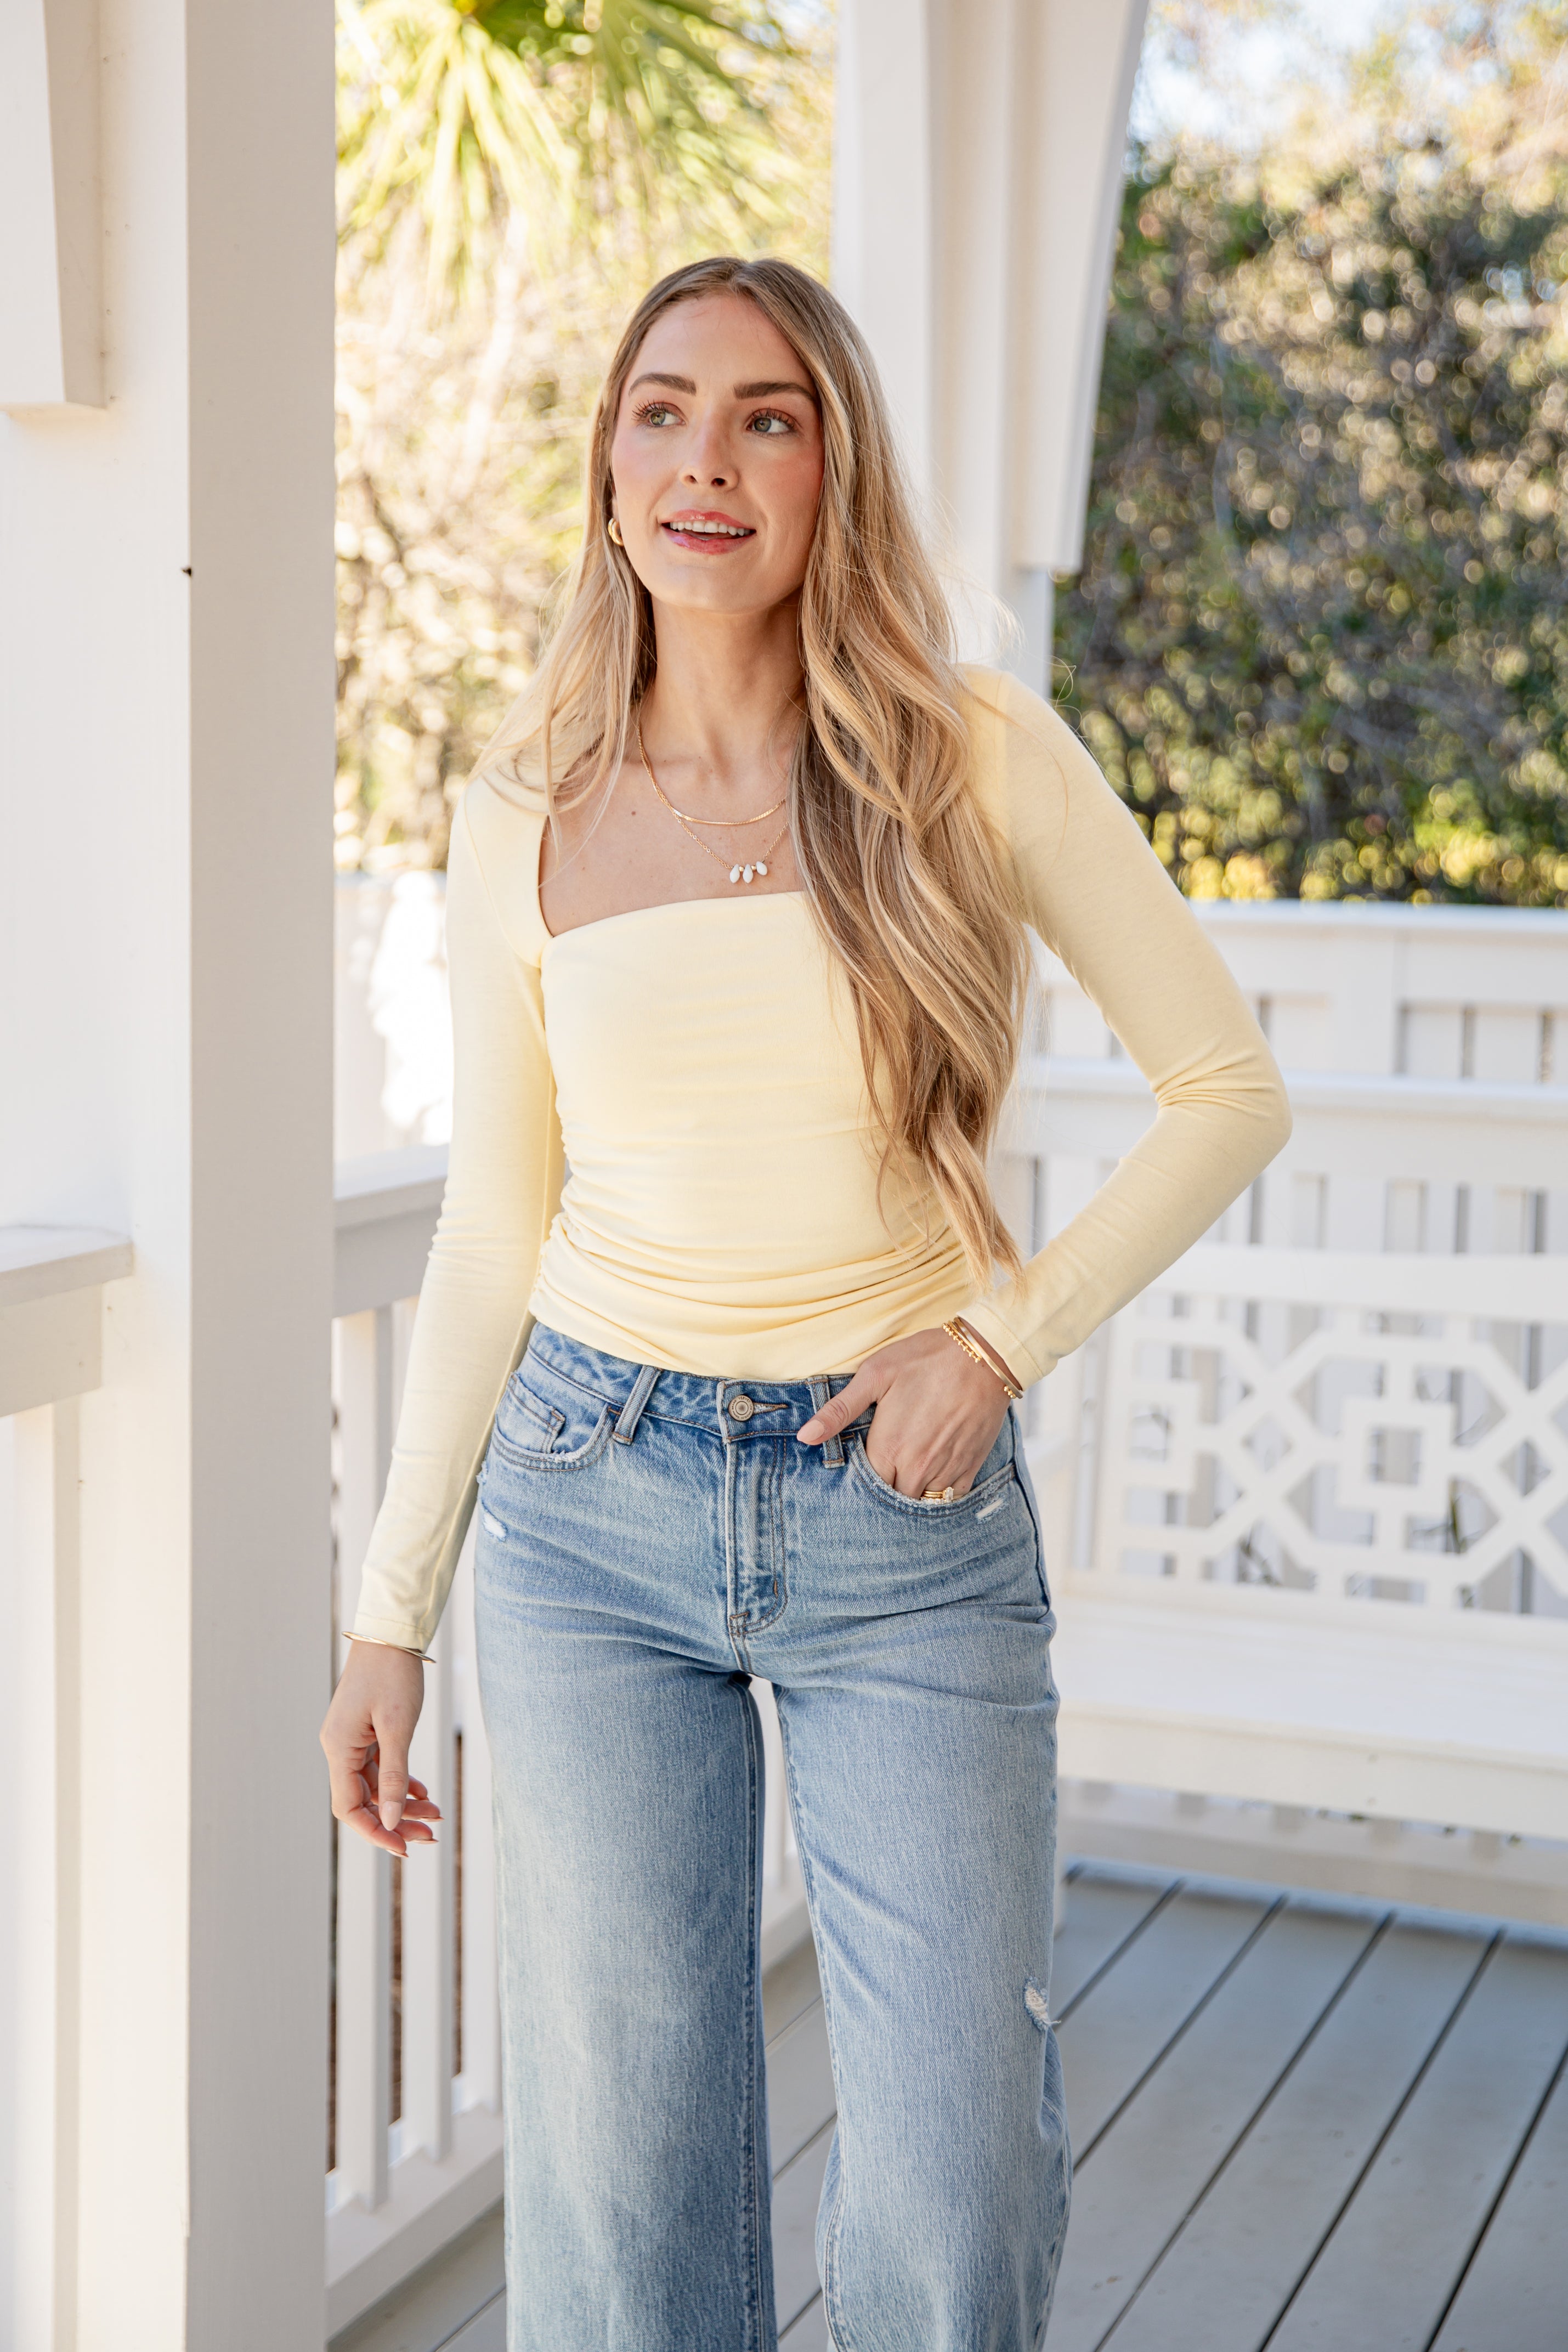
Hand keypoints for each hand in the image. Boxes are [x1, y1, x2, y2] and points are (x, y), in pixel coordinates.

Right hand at [320, 1641, 442, 1856]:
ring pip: (376, 1786)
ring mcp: (352, 1740)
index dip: (375, 1831)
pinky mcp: (366, 1731)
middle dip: (395, 1821)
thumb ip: (395, 1776)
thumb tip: (393, 1820)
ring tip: (436, 1815)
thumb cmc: (393, 1674)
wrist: (390, 1633)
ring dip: (403, 1804)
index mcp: (339, 1748)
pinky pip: (381, 1768)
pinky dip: (401, 1782)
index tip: (404, 1848)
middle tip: (431, 1835)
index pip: (348, 1808)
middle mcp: (340, 1748)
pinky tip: (424, 1794)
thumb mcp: (398, 1726)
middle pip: (364, 1801)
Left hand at [796, 1324, 1012, 1495]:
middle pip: (891, 1499)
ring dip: (910, 1492)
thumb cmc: (925, 1359)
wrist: (983, 1355)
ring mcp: (946, 1470)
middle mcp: (916, 1467)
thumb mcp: (875, 1374)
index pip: (865, 1485)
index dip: (859, 1479)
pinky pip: (950, 1498)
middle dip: (884, 1489)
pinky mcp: (970, 1466)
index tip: (859, 1466)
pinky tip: (933, 1475)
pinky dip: (939, 1493)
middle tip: (883, 1468)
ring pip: (920, 1501)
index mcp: (889, 1447)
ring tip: (905, 1473)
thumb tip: (805, 1436)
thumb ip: (839, 1410)